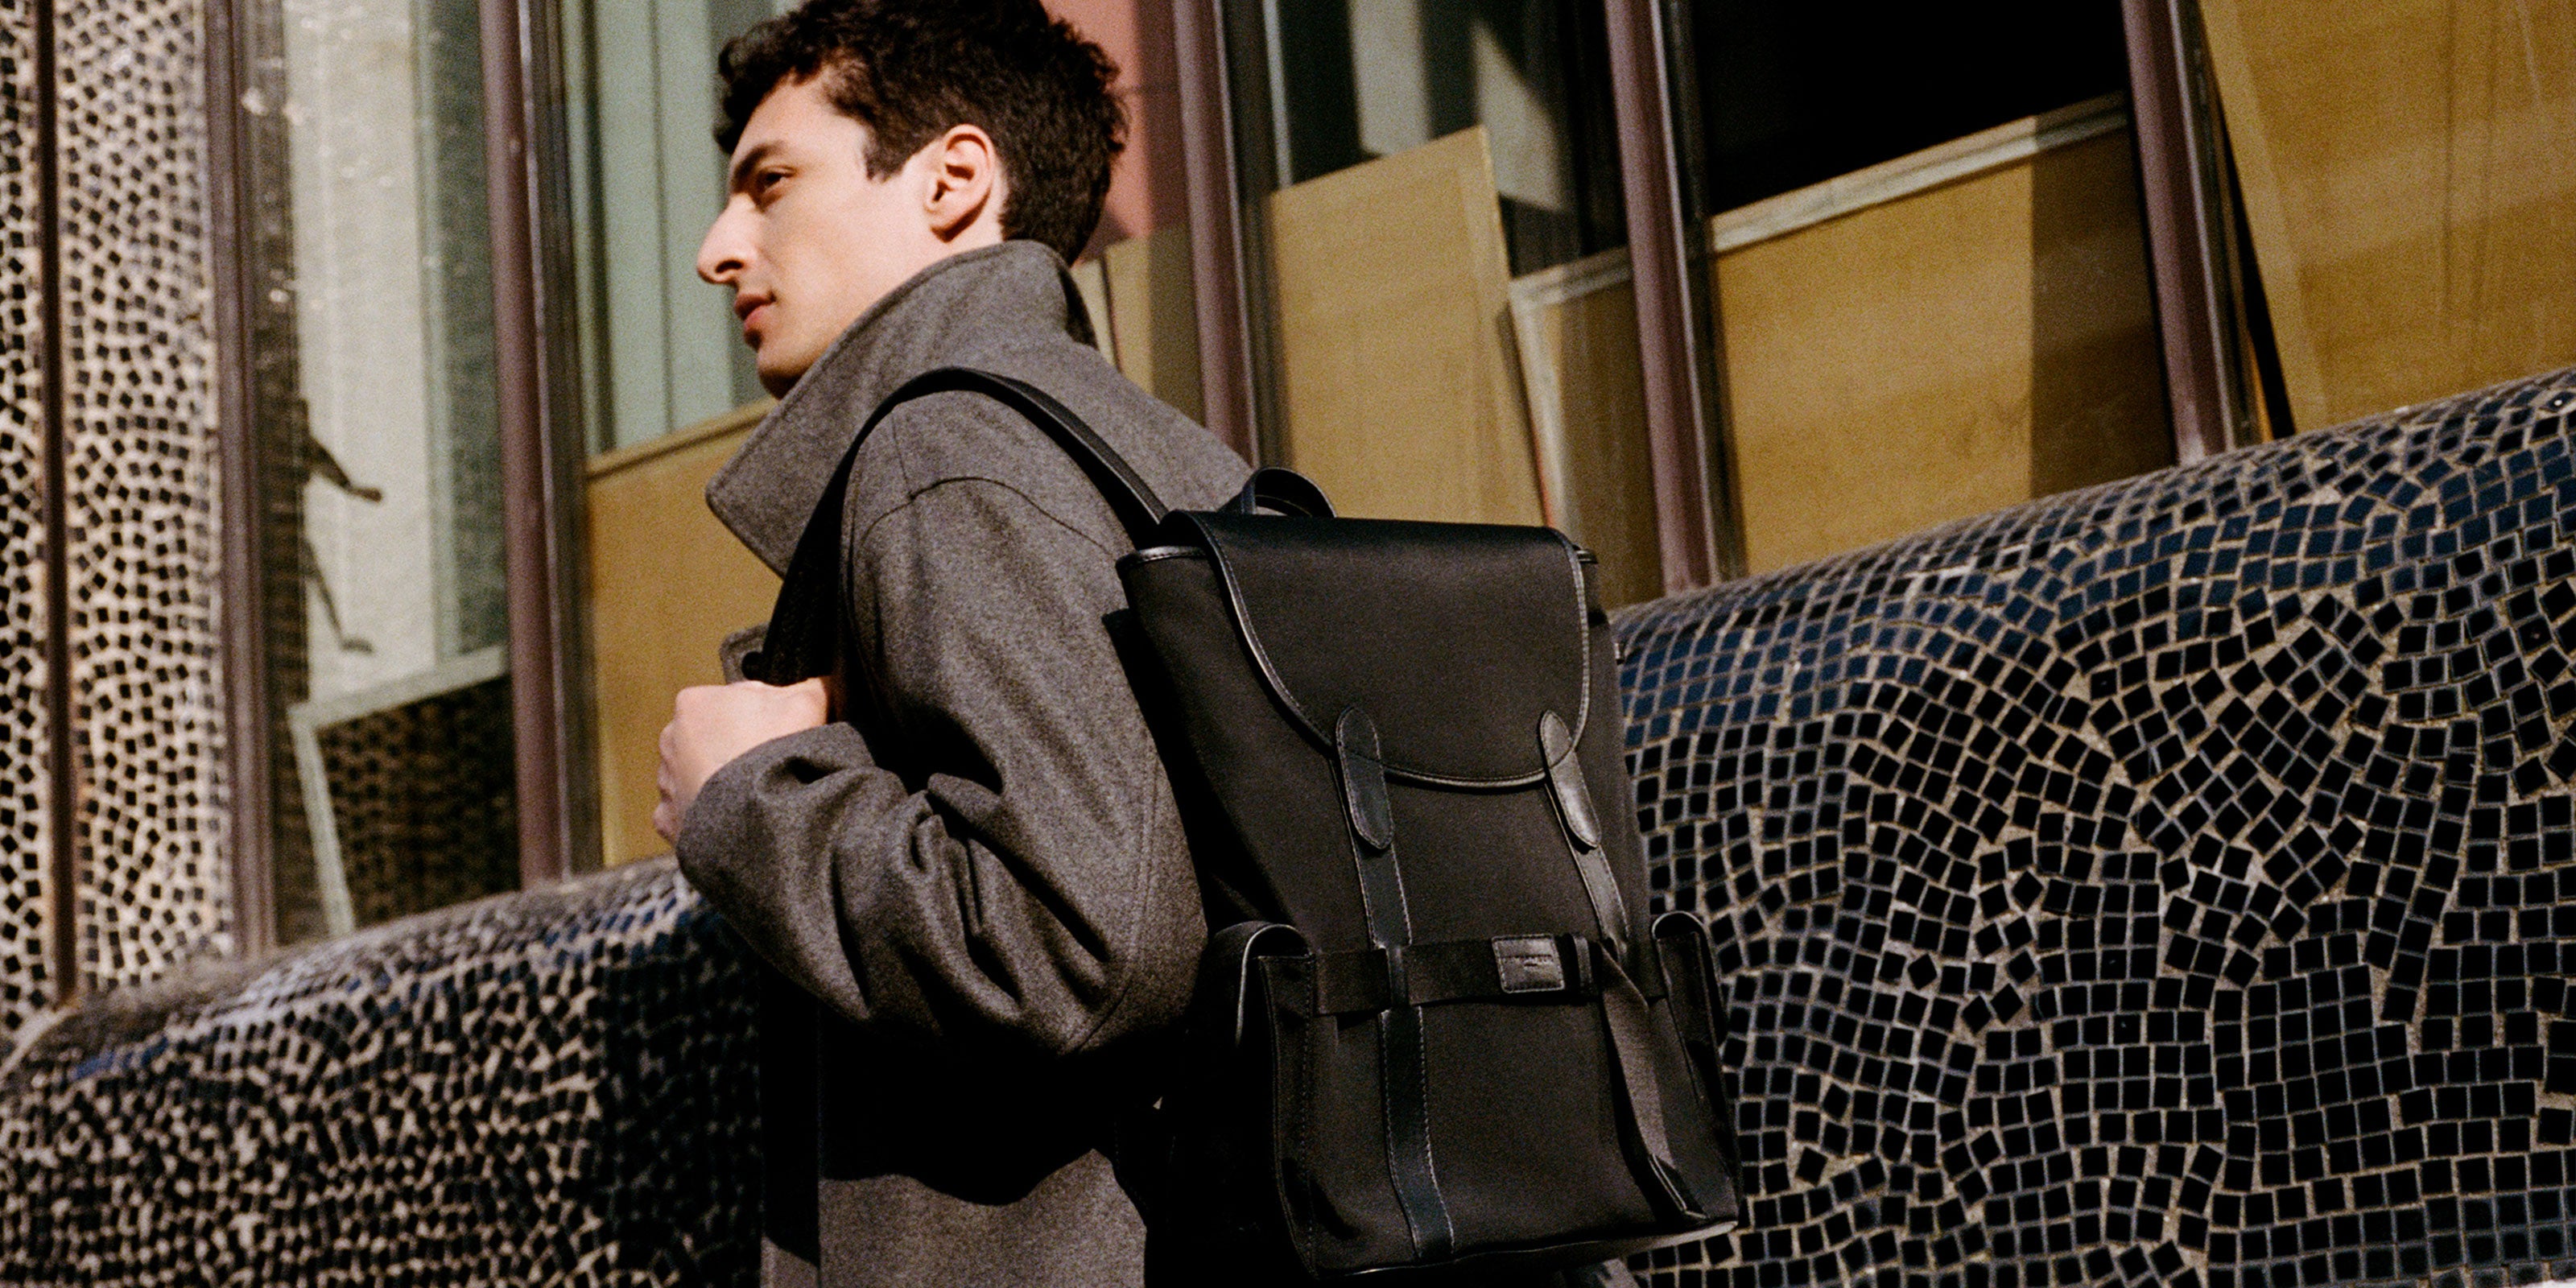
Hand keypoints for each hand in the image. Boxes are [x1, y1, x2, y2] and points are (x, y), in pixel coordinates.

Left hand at [654, 677, 830, 842]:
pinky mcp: (671, 817)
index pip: (737, 700)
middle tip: (773, 763)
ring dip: (724, 781)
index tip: (785, 732)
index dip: (767, 715)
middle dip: (741, 748)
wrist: (753, 820)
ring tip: (756, 793)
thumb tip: (823, 683)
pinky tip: (738, 817)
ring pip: (703, 774)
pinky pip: (694, 810)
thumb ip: (812, 686)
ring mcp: (666, 780)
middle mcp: (671, 738)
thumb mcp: (806, 705)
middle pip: (716, 737)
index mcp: (695, 702)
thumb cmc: (771, 754)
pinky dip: (713, 815)